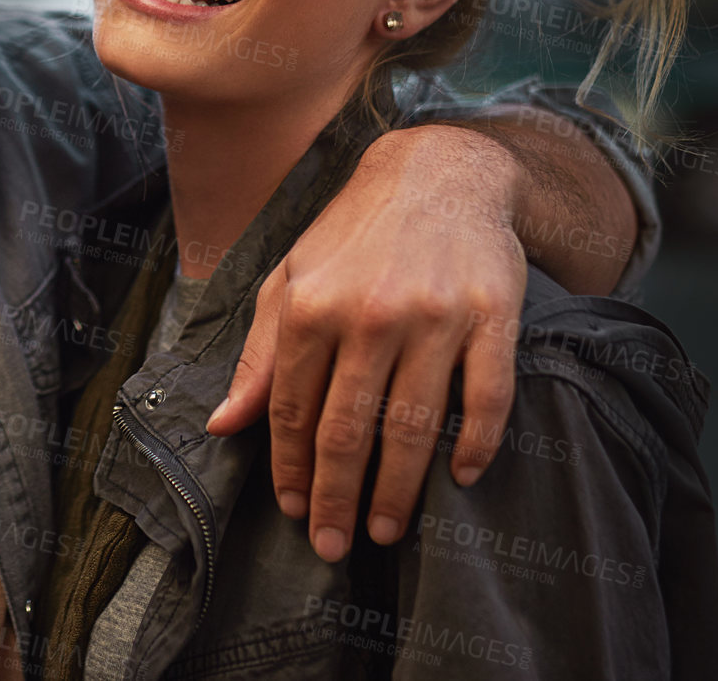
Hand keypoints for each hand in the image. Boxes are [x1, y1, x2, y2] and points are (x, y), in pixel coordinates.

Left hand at [206, 124, 527, 562]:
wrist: (438, 172)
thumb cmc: (353, 234)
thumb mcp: (291, 279)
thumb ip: (260, 355)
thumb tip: (224, 426)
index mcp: (311, 305)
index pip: (294, 409)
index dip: (291, 468)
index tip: (293, 511)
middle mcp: (369, 314)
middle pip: (349, 430)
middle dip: (336, 498)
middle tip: (332, 546)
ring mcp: (435, 317)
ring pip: (414, 427)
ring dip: (398, 490)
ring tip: (385, 529)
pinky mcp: (493, 317)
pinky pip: (486, 399)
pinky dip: (476, 445)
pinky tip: (461, 478)